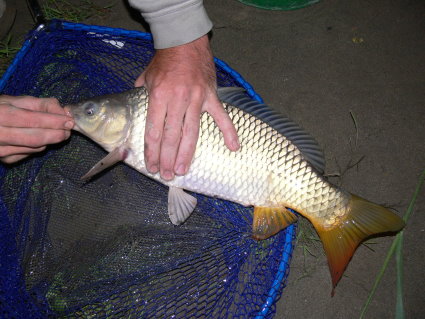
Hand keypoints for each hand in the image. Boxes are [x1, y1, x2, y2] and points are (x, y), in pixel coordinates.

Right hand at [0, 95, 73, 163]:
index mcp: (1, 114)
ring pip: (35, 147)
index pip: (32, 120)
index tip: (69, 121)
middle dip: (57, 134)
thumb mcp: (17, 101)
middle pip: (35, 138)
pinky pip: (30, 153)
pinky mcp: (5, 159)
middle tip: (69, 129)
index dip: (54, 121)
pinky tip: (40, 139)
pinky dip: (40, 146)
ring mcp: (0, 149)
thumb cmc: (1, 109)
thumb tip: (63, 112)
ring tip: (59, 132)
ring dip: (51, 140)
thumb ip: (41, 104)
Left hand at [135, 34, 239, 180]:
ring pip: (192, 133)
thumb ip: (141, 96)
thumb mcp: (146, 77)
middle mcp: (177, 100)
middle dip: (167, 158)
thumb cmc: (164, 60)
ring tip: (182, 170)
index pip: (154, 131)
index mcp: (159, 96)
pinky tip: (234, 147)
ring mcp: (196, 99)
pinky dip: (229, 132)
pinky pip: (222, 117)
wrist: (184, 41)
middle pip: (171, 136)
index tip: (152, 166)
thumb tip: (136, 112)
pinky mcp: (211, 96)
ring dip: (186, 154)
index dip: (152, 151)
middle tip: (166, 175)